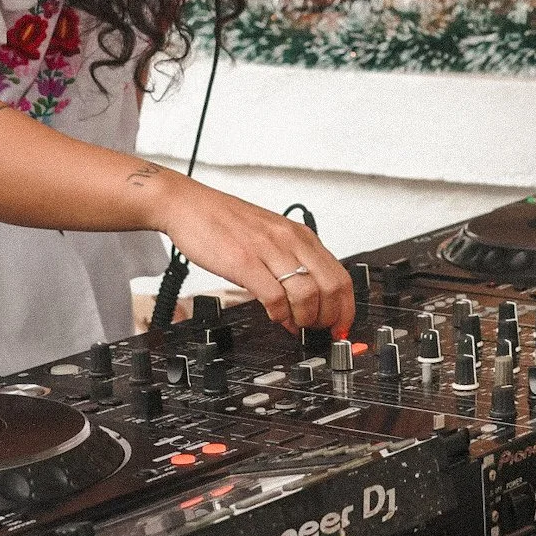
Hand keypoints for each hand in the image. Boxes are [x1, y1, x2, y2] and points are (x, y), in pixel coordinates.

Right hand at [151, 177, 354, 336]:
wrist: (189, 205)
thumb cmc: (226, 222)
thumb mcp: (272, 235)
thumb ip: (291, 261)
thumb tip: (309, 297)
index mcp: (300, 235)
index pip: (340, 276)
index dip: (345, 308)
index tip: (341, 326)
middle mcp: (290, 240)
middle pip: (330, 287)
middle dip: (329, 317)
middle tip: (319, 329)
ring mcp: (268, 250)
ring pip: (307, 294)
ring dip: (305, 319)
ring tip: (296, 325)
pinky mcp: (244, 262)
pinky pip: (274, 297)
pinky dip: (280, 316)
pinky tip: (277, 318)